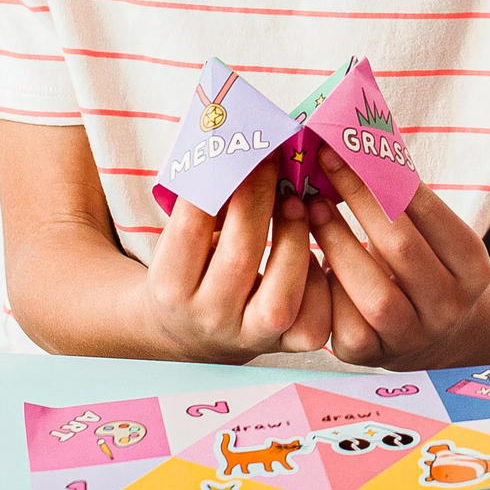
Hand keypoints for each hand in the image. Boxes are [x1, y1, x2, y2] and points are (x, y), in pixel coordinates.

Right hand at [138, 157, 326, 361]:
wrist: (193, 332)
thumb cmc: (190, 269)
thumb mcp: (178, 241)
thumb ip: (203, 204)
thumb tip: (238, 144)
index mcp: (170, 286)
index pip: (191, 228)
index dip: (219, 184)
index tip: (239, 149)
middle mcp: (207, 317)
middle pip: (239, 257)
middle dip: (260, 200)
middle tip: (274, 160)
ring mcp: (248, 337)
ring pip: (281, 296)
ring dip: (295, 238)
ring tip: (297, 201)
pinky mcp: (284, 346)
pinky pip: (312, 321)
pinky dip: (319, 283)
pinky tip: (314, 251)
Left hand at [302, 146, 489, 369]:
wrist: (431, 332)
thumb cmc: (422, 262)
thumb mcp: (432, 235)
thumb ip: (404, 199)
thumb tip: (359, 138)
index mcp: (473, 268)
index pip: (429, 214)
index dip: (384, 178)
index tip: (347, 147)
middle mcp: (450, 307)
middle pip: (401, 249)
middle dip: (358, 200)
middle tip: (323, 166)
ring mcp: (413, 337)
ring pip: (374, 294)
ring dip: (336, 243)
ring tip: (311, 208)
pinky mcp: (372, 356)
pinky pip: (344, 324)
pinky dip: (324, 289)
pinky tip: (308, 256)